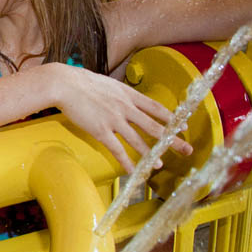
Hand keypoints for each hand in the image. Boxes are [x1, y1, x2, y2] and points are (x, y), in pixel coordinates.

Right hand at [55, 65, 191, 173]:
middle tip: (187, 149)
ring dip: (150, 154)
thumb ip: (117, 93)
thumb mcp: (107, 83)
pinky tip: (133, 169)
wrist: (64, 84)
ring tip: (159, 164)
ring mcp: (114, 119)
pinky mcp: (100, 130)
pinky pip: (117, 149)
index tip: (183, 125)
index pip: (155, 108)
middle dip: (172, 139)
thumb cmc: (80, 82)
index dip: (171, 118)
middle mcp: (126, 107)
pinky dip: (126, 161)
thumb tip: (119, 97)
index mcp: (128, 94)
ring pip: (138, 140)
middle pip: (154, 126)